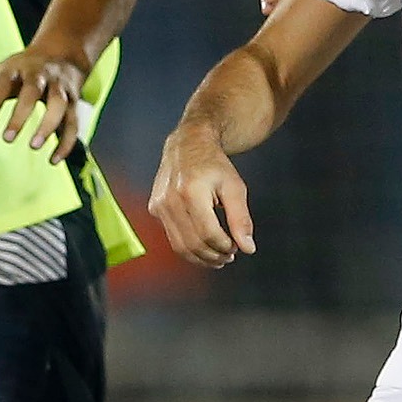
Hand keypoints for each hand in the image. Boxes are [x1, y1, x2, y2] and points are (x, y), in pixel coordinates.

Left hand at [0, 45, 86, 153]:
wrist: (61, 52)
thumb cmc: (16, 71)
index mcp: (13, 71)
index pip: (3, 84)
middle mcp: (38, 77)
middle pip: (33, 92)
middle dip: (21, 114)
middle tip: (7, 138)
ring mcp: (58, 88)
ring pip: (59, 105)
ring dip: (49, 125)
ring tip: (35, 147)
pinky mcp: (73, 101)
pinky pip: (73, 122)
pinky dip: (66, 142)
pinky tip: (54, 160)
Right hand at [148, 130, 256, 267]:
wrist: (187, 145)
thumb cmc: (214, 165)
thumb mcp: (235, 188)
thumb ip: (241, 219)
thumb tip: (247, 248)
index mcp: (192, 192)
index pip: (209, 234)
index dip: (224, 246)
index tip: (237, 247)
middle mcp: (171, 200)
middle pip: (193, 243)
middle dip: (213, 256)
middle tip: (228, 256)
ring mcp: (159, 205)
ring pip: (179, 246)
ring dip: (200, 257)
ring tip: (217, 256)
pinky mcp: (154, 209)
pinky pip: (171, 237)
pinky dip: (188, 247)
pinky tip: (202, 244)